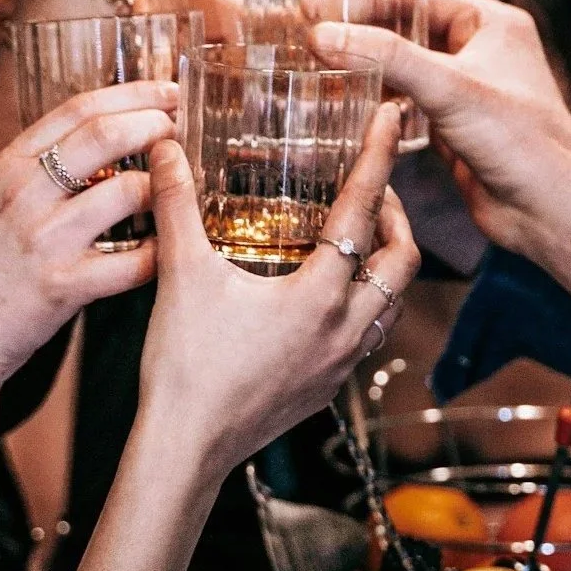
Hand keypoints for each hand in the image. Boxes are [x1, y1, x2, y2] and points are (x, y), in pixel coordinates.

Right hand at [0, 81, 176, 389]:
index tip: (170, 89)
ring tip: (181, 192)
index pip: (79, 108)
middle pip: (106, 135)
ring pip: (129, 190)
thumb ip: (42, 167)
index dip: (134, 93)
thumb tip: (104, 133)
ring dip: (168, 188)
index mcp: (10, 165)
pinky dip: (161, 253)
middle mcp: (24, 193)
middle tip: (184, 129)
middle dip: (157, 124)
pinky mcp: (63, 284)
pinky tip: (170, 250)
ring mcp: (44, 237)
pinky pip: (134, 261)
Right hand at [136, 103, 420, 483]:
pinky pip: (371, 332)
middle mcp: (346, 328)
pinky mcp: (331, 386)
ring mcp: (343, 362)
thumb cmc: (184, 369)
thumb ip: (177, 204)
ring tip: (360, 232)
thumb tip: (167, 147)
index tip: (392, 118)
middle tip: (372, 186)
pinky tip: (333, 290)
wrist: (184, 452)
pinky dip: (368, 299)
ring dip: (388, 259)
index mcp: (320, 295)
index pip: (363, 208)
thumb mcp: (181, 276)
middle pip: (404, 257)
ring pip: (394, 299)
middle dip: (397, 214)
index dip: (379, 156)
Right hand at [310, 0, 570, 251]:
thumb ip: (387, 57)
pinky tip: (336, 101)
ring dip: (359, 63)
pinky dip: (371, 101)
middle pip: (402, 26)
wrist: (552, 210)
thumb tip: (323, 34)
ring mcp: (462, 90)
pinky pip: (402, 104)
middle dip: (355, 24)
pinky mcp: (451, 127)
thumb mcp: (451, 88)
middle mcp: (477, 50)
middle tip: (301, 20)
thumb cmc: (522, 140)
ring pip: (399, 67)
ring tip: (308, 58)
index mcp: (490, 22)